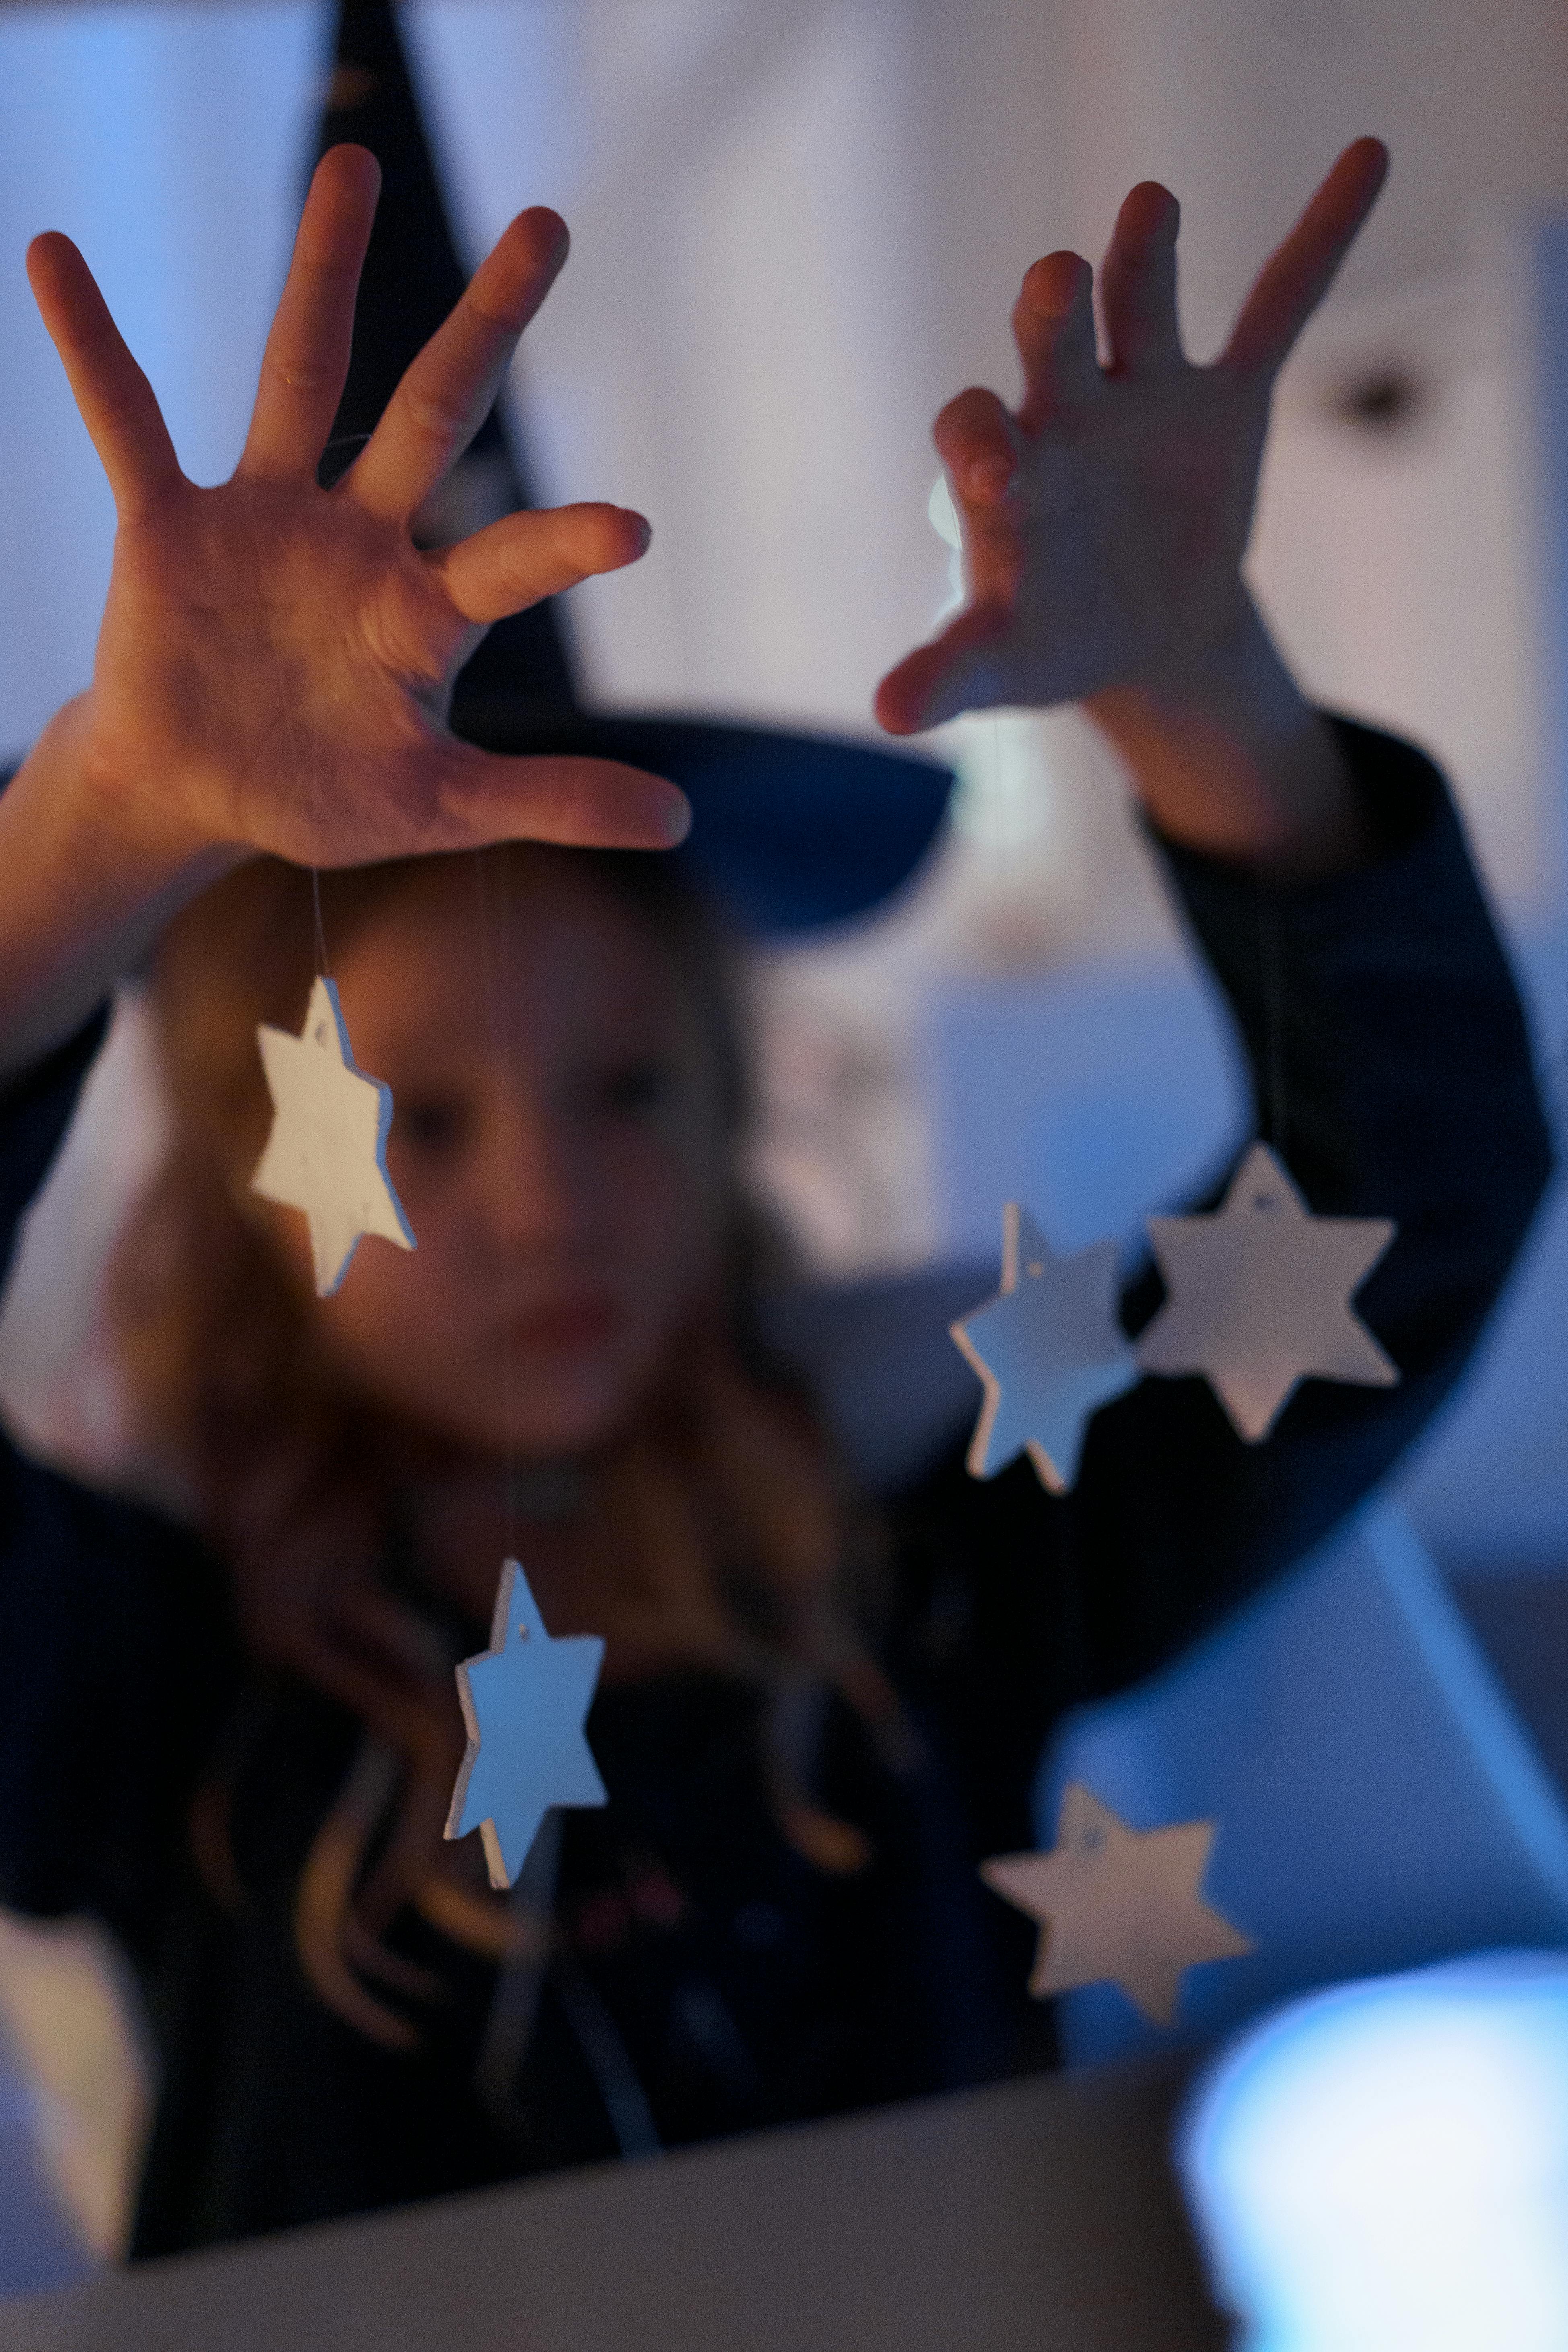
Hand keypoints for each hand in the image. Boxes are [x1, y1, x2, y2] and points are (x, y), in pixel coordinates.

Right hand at [26, 144, 687, 870]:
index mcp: (426, 611)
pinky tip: (57, 258)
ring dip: (324, 270)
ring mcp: (267, 517)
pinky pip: (127, 421)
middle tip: (548, 225)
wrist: (202, 794)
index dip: (562, 544)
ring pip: (300, 372)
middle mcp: (361, 538)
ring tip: (357, 164)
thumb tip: (677, 823)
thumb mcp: (440, 807)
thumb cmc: (325, 792)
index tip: (631, 532)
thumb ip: (549, 799)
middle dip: (489, 325)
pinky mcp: (169, 524)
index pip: (509, 564)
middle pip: (435, 411)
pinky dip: (91, 347)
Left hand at [875, 139, 1388, 735]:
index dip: (982, 445)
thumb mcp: (1000, 666)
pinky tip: (1365, 159)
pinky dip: (1319, 239)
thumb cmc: (1047, 639)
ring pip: (1139, 301)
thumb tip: (888, 713)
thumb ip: (948, 673)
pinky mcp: (1225, 400)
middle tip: (1057, 284)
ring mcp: (1145, 394)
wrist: (1133, 634)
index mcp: (1005, 470)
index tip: (1001, 480)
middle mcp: (1065, 410)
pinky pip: (1277, 309)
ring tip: (1151, 203)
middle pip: (1050, 339)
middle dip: (1052, 311)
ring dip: (1143, 253)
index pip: (973, 431)